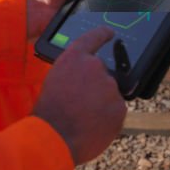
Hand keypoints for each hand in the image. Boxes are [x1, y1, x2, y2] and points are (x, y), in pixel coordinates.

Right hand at [33, 26, 125, 164]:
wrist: (55, 136)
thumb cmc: (49, 112)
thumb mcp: (55, 81)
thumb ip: (73, 74)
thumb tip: (87, 79)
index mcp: (74, 57)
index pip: (93, 38)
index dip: (102, 34)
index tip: (110, 32)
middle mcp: (95, 66)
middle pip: (102, 74)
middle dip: (95, 87)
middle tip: (80, 104)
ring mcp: (109, 86)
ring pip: (109, 93)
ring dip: (101, 103)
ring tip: (82, 117)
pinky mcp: (120, 105)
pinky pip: (115, 110)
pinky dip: (107, 118)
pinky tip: (92, 125)